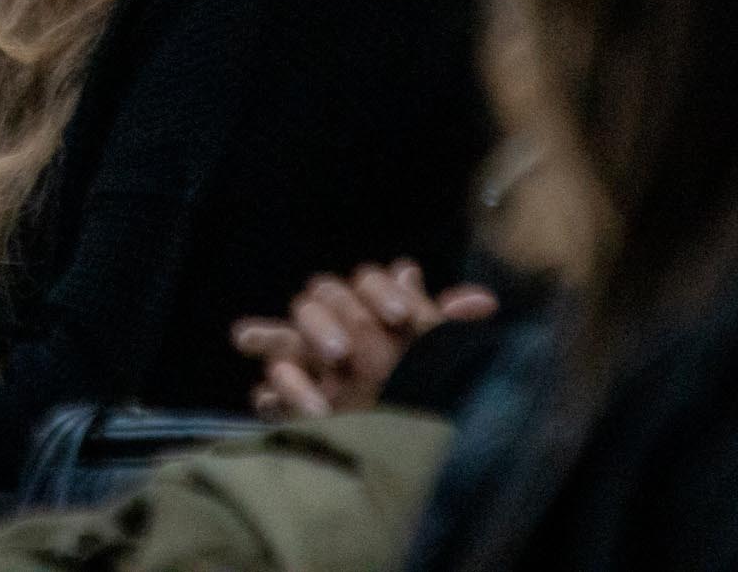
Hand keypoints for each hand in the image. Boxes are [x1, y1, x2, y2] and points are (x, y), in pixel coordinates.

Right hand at [231, 259, 498, 418]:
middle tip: (345, 352)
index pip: (363, 284)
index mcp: (371, 314)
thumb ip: (455, 333)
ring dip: (268, 336)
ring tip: (255, 341)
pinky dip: (282, 393)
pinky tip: (310, 408)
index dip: (379, 294)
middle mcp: (336, 333)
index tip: (402, 318)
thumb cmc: (428, 392)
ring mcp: (310, 368)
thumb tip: (482, 301)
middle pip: (314, 301)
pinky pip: (268, 391)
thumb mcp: (445, 361)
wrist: (416, 453)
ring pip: (278, 338)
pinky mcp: (293, 404)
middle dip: (326, 319)